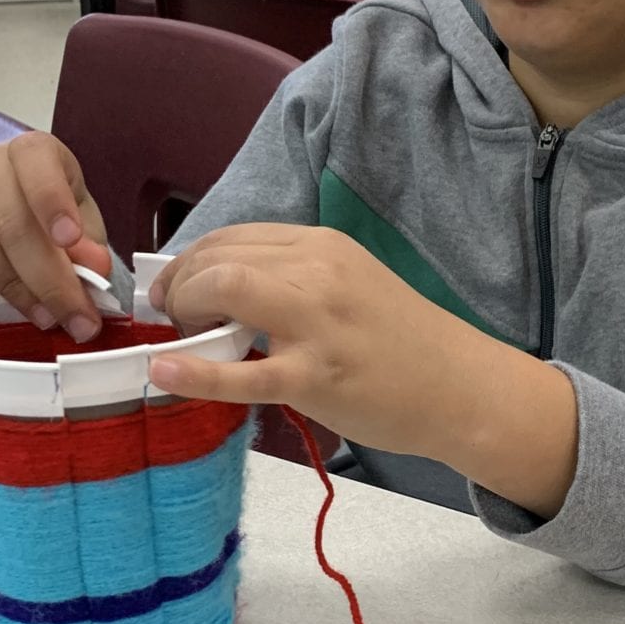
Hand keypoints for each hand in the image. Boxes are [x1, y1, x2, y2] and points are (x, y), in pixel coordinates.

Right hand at [0, 133, 111, 339]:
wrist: (4, 224)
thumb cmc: (48, 224)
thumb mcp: (80, 229)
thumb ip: (87, 246)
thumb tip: (92, 267)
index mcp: (31, 154)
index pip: (35, 158)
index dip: (52, 199)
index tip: (71, 240)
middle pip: (9, 218)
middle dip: (47, 276)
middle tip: (73, 317)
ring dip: (6, 284)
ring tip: (40, 316)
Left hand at [148, 225, 578, 515]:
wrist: (461, 387)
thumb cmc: (404, 342)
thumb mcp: (352, 284)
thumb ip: (296, 280)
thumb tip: (226, 291)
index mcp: (324, 246)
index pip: (235, 236)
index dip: (192, 259)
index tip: (177, 287)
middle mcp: (318, 273)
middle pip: (220, 258)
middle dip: (179, 284)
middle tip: (170, 316)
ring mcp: (317, 324)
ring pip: (225, 292)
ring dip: (184, 310)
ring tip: (177, 337)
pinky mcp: (316, 377)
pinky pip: (241, 373)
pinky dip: (193, 371)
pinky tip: (163, 370)